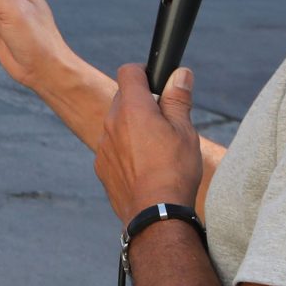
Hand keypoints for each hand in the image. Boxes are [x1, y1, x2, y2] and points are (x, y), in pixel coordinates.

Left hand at [94, 64, 203, 223]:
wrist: (155, 213)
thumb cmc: (174, 170)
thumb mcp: (185, 130)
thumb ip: (178, 99)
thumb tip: (180, 74)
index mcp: (133, 108)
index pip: (128, 71)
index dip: (144, 72)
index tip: (157, 82)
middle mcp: (111, 123)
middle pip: (123, 98)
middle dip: (141, 102)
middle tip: (164, 121)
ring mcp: (103, 145)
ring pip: (117, 124)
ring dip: (132, 127)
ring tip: (157, 148)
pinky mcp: (101, 166)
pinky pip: (112, 148)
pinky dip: (125, 150)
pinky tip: (145, 166)